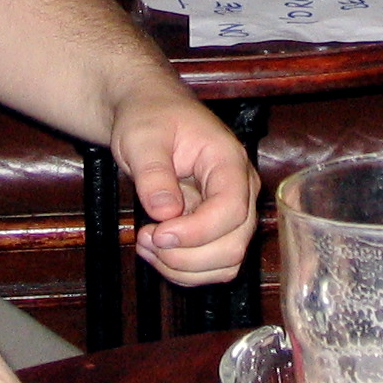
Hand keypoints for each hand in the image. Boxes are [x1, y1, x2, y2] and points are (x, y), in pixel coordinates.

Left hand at [111, 85, 260, 284]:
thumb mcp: (142, 137)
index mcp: (229, 160)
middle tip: (145, 238)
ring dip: (182, 267)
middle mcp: (240, 190)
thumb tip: (165, 212)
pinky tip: (155, 249)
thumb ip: (153, 173)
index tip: (157, 233)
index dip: (196, 232)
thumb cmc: (151, 118)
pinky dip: (182, 269)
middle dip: (185, 255)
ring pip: (225, 263)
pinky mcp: (217, 228)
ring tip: (147, 244)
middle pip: (233, 244)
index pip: (231, 209)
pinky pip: (211, 265)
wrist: (151, 114)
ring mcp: (231, 212)